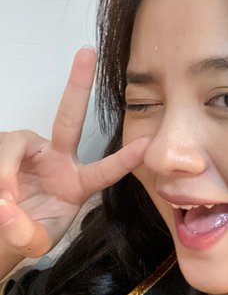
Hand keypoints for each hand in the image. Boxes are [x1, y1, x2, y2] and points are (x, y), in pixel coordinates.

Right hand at [0, 47, 149, 258]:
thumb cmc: (29, 231)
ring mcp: (29, 151)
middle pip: (68, 119)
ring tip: (5, 203)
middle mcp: (56, 159)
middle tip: (87, 52)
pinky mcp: (5, 150)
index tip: (146, 144)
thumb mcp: (35, 241)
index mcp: (77, 182)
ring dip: (6, 173)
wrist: (5, 228)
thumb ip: (27, 235)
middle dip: (78, 85)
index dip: (123, 159)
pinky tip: (0, 199)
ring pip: (16, 144)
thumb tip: (5, 209)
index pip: (104, 170)